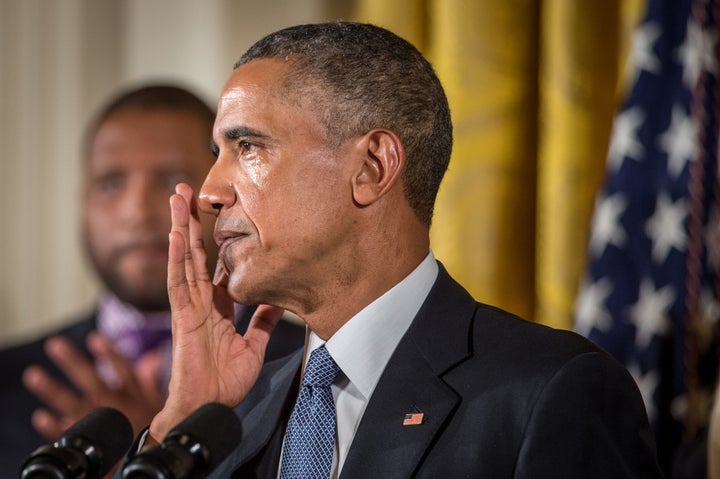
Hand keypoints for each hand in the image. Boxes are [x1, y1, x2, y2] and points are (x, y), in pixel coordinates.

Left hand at [22, 332, 164, 439]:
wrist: (145, 460)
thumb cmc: (151, 433)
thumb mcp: (157, 405)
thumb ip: (150, 380)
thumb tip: (153, 357)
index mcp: (135, 397)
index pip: (122, 369)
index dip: (108, 353)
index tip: (94, 338)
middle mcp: (116, 407)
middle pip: (92, 380)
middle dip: (73, 362)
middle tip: (54, 345)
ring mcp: (100, 424)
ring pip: (72, 404)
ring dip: (52, 390)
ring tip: (33, 375)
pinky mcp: (89, 444)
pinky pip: (67, 435)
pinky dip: (53, 427)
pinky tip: (40, 417)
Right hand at [150, 183, 282, 440]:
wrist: (209, 406)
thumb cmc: (225, 381)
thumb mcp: (254, 346)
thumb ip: (264, 322)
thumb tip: (278, 300)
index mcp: (216, 305)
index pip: (212, 263)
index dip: (213, 239)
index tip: (217, 213)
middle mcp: (200, 300)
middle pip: (194, 253)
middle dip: (190, 221)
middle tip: (185, 189)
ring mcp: (188, 306)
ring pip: (183, 259)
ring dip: (180, 227)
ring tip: (176, 198)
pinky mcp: (182, 317)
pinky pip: (179, 283)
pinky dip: (178, 258)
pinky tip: (178, 235)